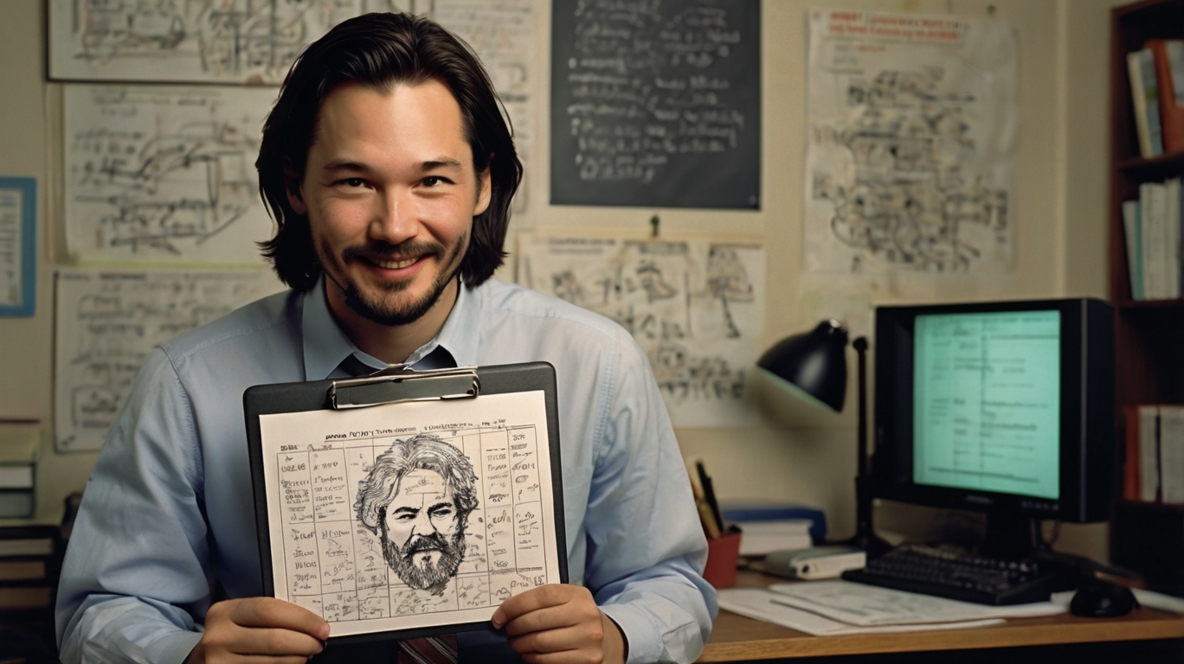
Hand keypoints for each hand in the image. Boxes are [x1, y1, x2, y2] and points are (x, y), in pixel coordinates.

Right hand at [186, 597, 328, 663]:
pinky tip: (293, 662)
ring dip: (298, 658)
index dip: (301, 619)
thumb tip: (311, 621)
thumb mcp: (240, 616)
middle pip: (274, 639)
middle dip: (305, 642)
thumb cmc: (232, 632)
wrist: (201, 658)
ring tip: (308, 652)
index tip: (322, 626)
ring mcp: (220, 662)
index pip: (269, 610)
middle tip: (320, 642)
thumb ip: (268, 614)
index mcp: (224, 612)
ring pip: (272, 662)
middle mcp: (218, 638)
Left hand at [491, 584, 625, 663]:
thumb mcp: (568, 602)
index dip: (513, 606)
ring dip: (520, 644)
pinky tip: (528, 654)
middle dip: (514, 627)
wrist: (608, 639)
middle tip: (507, 630)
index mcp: (578, 594)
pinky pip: (548, 660)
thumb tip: (507, 611)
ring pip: (540, 642)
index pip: (539, 596)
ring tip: (515, 643)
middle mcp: (586, 614)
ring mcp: (588, 638)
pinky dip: (532, 658)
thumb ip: (543, 602)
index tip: (499, 616)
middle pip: (536, 620)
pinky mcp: (586, 660)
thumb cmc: (578, 618)